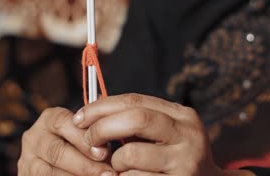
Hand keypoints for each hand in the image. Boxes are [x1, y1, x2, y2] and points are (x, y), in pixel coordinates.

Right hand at [18, 107, 116, 175]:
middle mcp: (34, 137)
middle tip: (107, 173)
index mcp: (49, 119)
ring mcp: (27, 159)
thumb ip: (93, 128)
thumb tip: (110, 129)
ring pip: (50, 172)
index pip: (63, 123)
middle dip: (85, 164)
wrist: (59, 163)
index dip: (84, 139)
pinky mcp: (27, 175)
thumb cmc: (78, 144)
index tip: (104, 153)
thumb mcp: (83, 132)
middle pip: (57, 151)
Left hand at [72, 93, 253, 175]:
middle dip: (102, 128)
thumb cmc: (176, 159)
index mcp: (184, 117)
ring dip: (115, 162)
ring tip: (121, 167)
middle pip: (136, 119)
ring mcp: (186, 164)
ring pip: (130, 155)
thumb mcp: (168, 134)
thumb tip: (92, 111)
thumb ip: (139, 121)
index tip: (80, 116)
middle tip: (89, 141)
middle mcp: (189, 137)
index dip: (102, 107)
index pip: (135, 101)